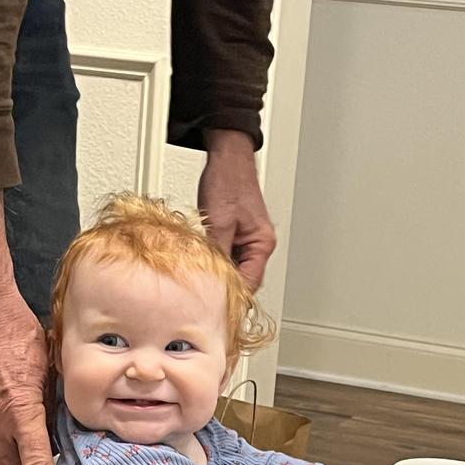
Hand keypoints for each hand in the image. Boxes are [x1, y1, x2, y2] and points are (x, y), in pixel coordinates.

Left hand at [199, 129, 275, 290]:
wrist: (227, 158)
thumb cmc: (228, 182)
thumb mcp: (218, 223)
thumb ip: (218, 255)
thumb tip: (212, 280)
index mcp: (262, 244)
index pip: (250, 282)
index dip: (232, 295)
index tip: (216, 306)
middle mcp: (259, 244)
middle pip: (244, 278)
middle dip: (225, 286)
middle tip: (204, 295)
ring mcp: (249, 240)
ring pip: (235, 268)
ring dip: (220, 273)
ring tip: (202, 278)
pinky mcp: (237, 235)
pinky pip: (228, 256)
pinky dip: (217, 261)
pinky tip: (203, 262)